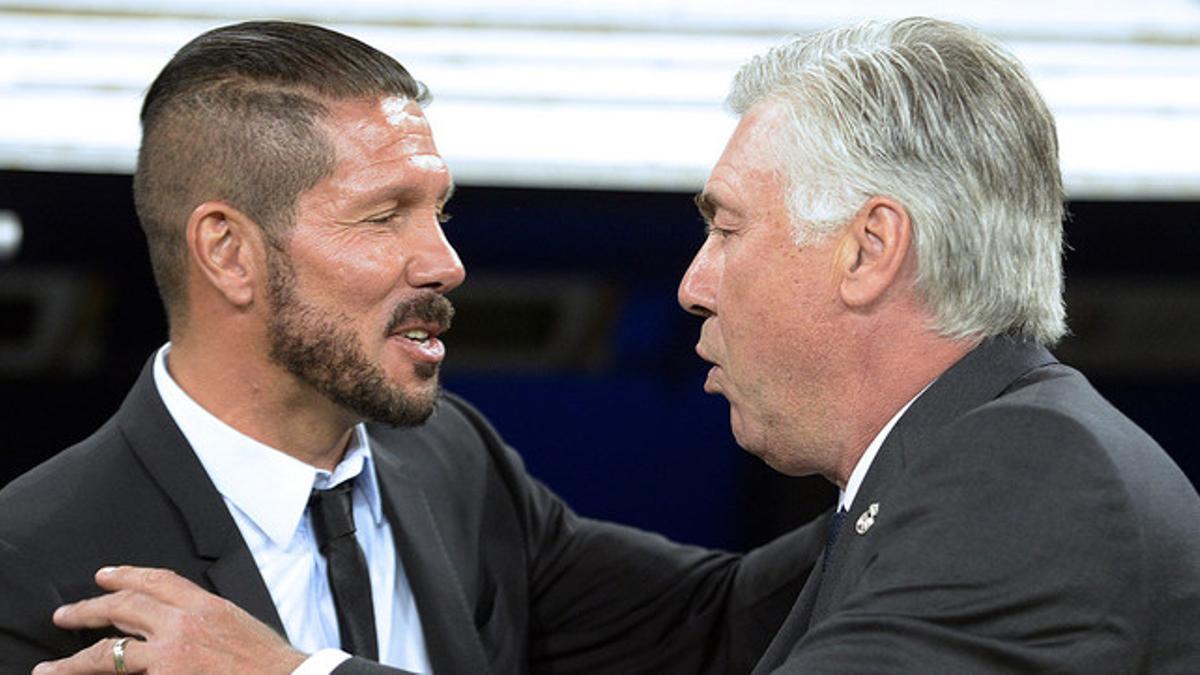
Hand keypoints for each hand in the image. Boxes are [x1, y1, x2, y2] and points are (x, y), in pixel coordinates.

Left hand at [32, 566, 306, 673]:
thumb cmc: (270, 661)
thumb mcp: (238, 624)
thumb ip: (206, 620)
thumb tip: (179, 623)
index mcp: (206, 606)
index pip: (158, 580)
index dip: (127, 575)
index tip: (106, 575)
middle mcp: (183, 624)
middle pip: (125, 607)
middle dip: (90, 608)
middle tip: (66, 614)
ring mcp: (170, 655)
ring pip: (109, 652)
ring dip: (75, 660)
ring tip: (51, 668)